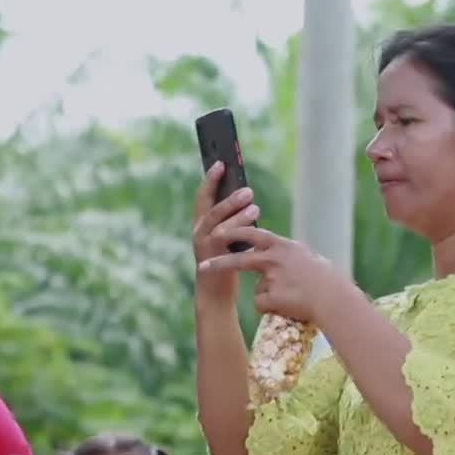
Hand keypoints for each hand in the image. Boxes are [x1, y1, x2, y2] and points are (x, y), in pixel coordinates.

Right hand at [191, 162, 260, 306]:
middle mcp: (199, 230)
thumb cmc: (225, 260)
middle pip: (213, 209)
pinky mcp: (212, 256)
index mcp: (201, 222)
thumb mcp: (227, 236)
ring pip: (220, 225)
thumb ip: (231, 219)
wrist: (215, 291)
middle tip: (249, 191)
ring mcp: (203, 244)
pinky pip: (225, 240)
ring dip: (238, 215)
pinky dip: (240, 232)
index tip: (221, 163)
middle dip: (230, 198)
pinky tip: (255, 227)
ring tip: (255, 208)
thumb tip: (248, 198)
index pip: (204, 197)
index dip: (211, 179)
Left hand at [197, 226, 352, 322]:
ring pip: (258, 289)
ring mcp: (271, 278)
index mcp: (283, 245)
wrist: (334, 298)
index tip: (218, 233)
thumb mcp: (308, 259)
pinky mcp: (270, 296)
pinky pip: (264, 304)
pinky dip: (274, 308)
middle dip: (220, 263)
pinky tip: (291, 307)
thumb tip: (280, 253)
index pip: (253, 235)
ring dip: (269, 296)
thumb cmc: (327, 280)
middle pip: (240, 259)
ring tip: (288, 299)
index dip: (234, 234)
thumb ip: (289, 255)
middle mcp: (274, 258)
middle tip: (202, 267)